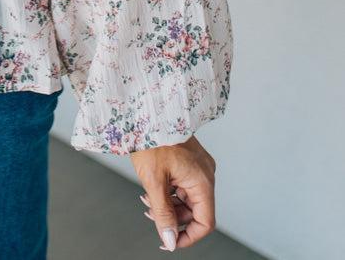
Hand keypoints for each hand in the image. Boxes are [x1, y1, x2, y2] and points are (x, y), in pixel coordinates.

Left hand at [130, 135, 216, 249]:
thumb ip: (163, 214)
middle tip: (150, 212)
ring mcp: (198, 165)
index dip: (188, 236)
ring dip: (168, 203)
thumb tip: (170, 240)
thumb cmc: (152, 140)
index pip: (205, 222)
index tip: (169, 240)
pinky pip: (183, 184)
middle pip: (194, 210)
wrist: (147, 111)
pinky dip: (169, 190)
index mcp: (203, 181)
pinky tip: (152, 187)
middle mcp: (205, 173)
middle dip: (172, 216)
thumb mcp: (154, 182)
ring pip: (187, 197)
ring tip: (147, 198)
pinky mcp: (189, 159)